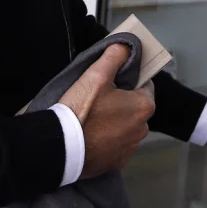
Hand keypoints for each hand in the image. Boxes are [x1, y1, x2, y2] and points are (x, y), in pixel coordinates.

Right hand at [58, 44, 155, 179]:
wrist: (61, 146)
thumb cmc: (81, 110)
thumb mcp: (96, 75)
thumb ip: (114, 56)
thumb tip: (125, 45)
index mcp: (143, 106)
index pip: (145, 86)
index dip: (129, 80)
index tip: (113, 81)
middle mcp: (142, 129)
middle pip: (135, 107)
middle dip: (121, 102)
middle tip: (99, 99)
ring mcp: (129, 148)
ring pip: (126, 127)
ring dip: (115, 122)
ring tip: (93, 117)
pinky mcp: (116, 162)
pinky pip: (116, 145)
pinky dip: (107, 139)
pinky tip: (91, 134)